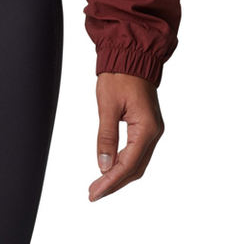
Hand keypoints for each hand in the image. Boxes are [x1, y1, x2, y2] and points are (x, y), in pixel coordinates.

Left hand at [88, 72, 164, 201]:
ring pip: (137, 163)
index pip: (128, 163)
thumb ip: (106, 136)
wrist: (131, 55)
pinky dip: (124, 163)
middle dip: (114, 183)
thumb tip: (103, 164)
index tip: (95, 191)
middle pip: (135, 168)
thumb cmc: (119, 75)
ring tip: (99, 185)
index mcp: (146, 128)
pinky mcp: (147, 126)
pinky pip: (137, 152)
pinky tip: (111, 168)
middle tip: (94, 193)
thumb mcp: (107, 105)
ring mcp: (152, 130)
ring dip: (119, 175)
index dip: (110, 180)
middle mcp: (154, 132)